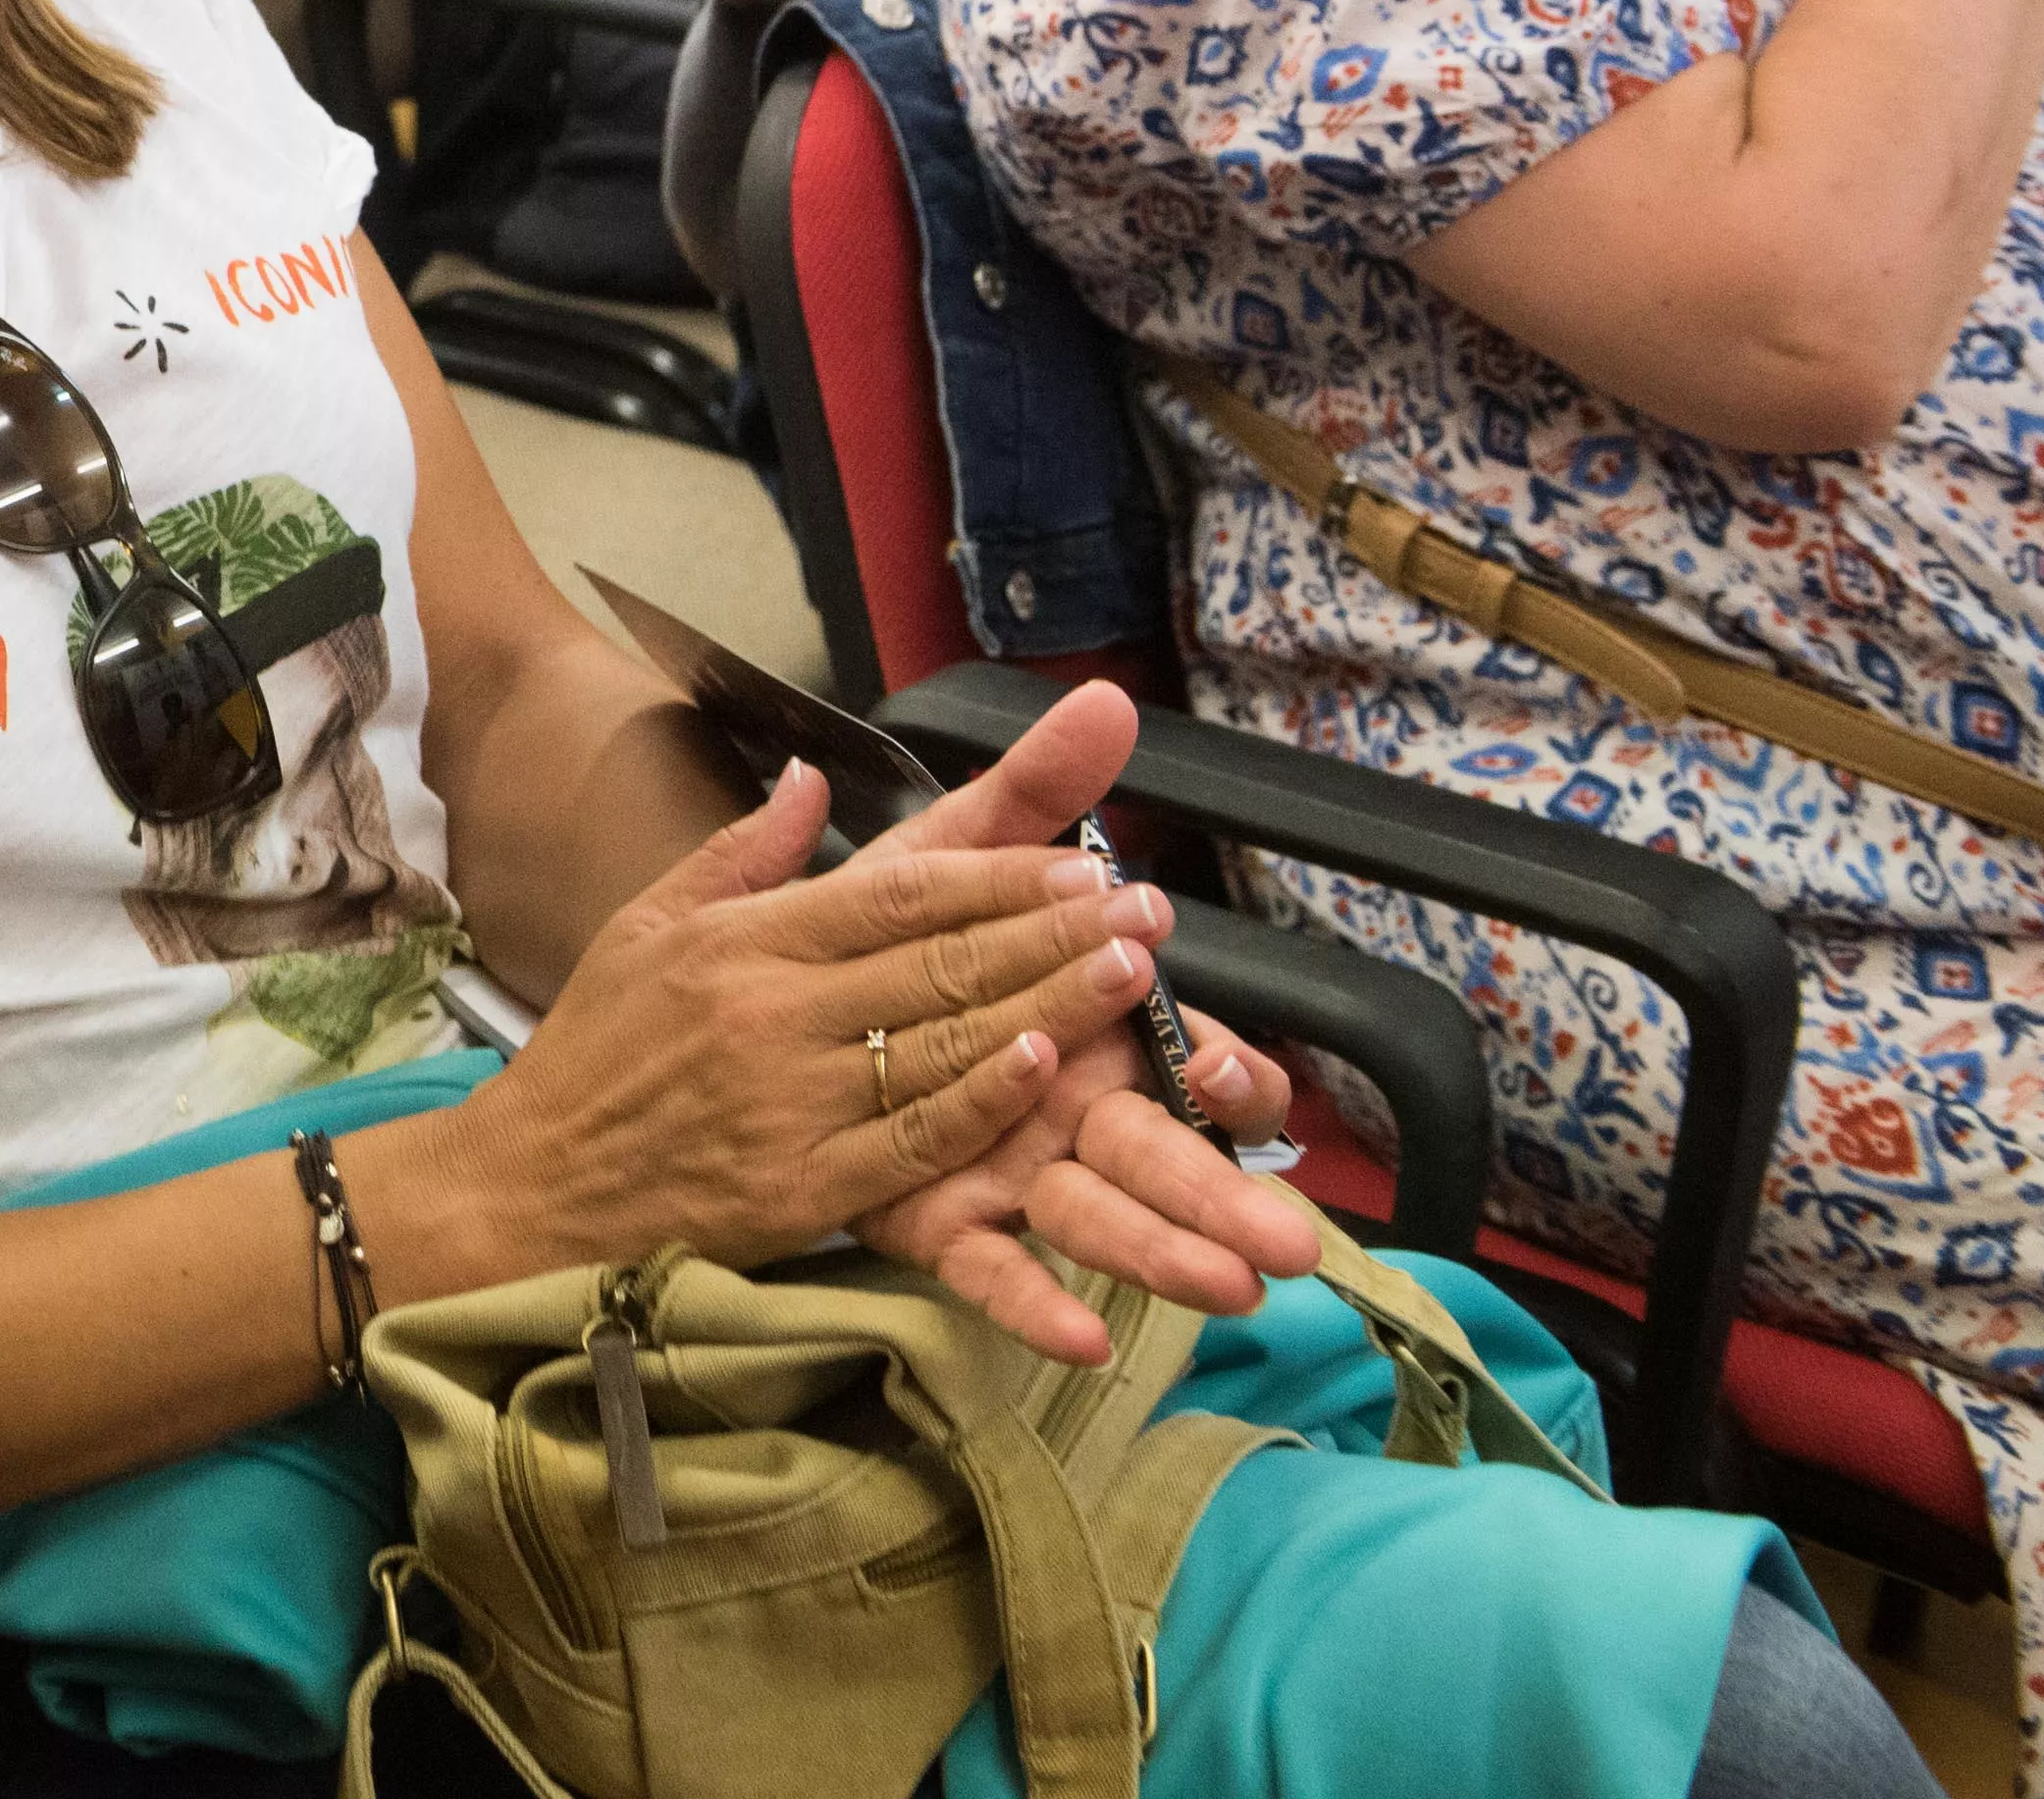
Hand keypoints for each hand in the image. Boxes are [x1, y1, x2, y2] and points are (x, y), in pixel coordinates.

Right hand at [399, 728, 1180, 1307]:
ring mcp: (791, 1102)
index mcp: (742, 939)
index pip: (896, 892)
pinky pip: (913, 1140)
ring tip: (1129, 974)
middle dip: (1053, 931)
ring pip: (941, 1043)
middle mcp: (771, 1011)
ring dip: (1047, 1006)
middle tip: (1145, 909)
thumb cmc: (596, 1051)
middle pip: (938, 961)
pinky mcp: (803, 1187)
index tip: (1082, 862)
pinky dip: (982, 1104)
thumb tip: (810, 777)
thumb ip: (740, 851)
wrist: (534, 1185)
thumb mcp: (648, 927)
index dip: (998, 876)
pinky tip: (1044, 1069)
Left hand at [821, 684, 1325, 1366]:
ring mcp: (1006, 1169)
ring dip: (1163, 1252)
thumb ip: (1034, 790)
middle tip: (1292, 1238)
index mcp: (1085, 1023)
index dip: (1223, 1066)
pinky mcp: (936, 1219)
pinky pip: (989, 1269)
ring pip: (1095, 1213)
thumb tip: (1104, 699)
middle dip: (1225, 1189)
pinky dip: (1035, 1303)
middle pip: (1158, 1146)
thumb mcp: (950, 855)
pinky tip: (1084, 1343)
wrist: (751, 1020)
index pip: (1186, 1050)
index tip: (1238, 1071)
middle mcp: (1063, 1104)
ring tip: (1230, 1289)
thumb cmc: (882, 941)